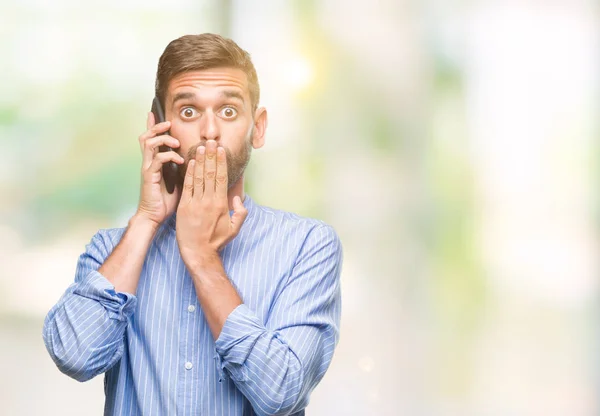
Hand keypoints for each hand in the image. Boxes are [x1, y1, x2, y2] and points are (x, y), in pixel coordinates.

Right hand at [136, 112, 183, 225]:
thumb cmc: (166, 199)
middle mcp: (148, 163)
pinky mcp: (149, 176)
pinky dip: (169, 156)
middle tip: (168, 124)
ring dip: (164, 139)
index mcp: (153, 162)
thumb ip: (180, 168)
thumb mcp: (176, 179)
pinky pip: (158, 159)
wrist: (154, 216)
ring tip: (176, 142)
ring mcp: (147, 169)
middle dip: (156, 127)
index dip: (151, 125)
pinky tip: (180, 160)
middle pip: (146, 136)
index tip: (153, 113)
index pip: (150, 139)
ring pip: (149, 143)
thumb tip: (194, 159)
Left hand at [176, 140, 247, 266]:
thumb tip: (238, 199)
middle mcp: (208, 201)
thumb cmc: (216, 241)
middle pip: (210, 173)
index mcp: (221, 204)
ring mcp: (195, 203)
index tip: (221, 150)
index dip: (221, 162)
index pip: (221, 178)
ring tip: (200, 147)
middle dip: (211, 156)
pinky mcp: (184, 206)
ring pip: (198, 177)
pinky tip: (191, 162)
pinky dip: (189, 173)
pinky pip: (187, 186)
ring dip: (200, 160)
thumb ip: (241, 212)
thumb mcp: (235, 228)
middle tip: (211, 142)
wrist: (197, 252)